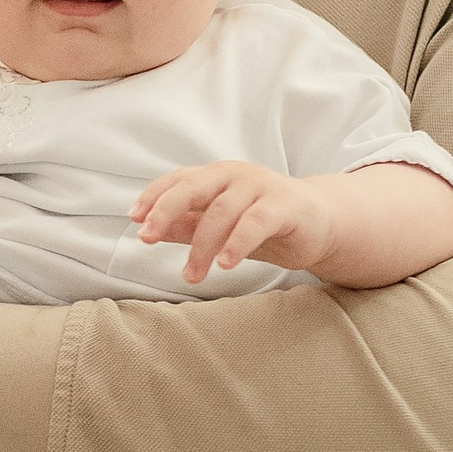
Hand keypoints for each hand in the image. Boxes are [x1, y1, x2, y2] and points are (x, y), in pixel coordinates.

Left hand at [134, 162, 335, 284]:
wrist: (318, 224)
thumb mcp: (218, 226)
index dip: (154, 197)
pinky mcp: (284, 205)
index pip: (178, 181)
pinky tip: (225, 264)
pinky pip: (255, 223)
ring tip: (191, 275)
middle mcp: (235, 176)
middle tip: (146, 238)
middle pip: (192, 187)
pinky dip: (237, 243)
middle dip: (165, 211)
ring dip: (202, 246)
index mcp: (215, 176)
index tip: (134, 220)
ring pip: (221, 212)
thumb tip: (146, 229)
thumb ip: (185, 226)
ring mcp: (261, 187)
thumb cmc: (262, 224)